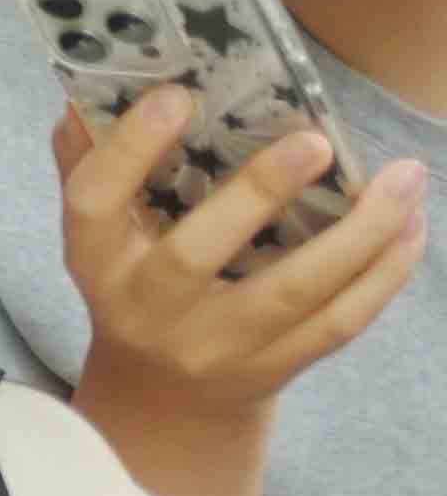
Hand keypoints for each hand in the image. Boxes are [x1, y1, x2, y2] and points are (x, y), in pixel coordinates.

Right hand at [54, 85, 423, 432]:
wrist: (165, 400)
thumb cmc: (138, 287)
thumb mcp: (105, 237)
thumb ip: (90, 169)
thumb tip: (84, 99)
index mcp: (97, 262)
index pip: (95, 202)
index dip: (131, 149)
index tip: (179, 96)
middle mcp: (147, 309)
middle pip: (195, 256)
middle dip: (258, 194)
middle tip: (317, 141)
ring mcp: (215, 346)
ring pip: (293, 293)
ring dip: (360, 233)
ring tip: (405, 178)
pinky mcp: (274, 368)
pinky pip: (338, 323)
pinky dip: (384, 274)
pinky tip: (410, 227)